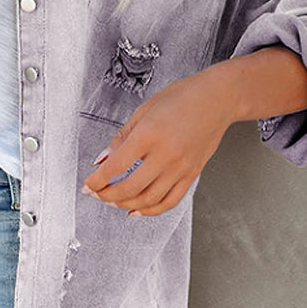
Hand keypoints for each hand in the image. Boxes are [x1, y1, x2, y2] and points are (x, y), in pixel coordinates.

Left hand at [81, 69, 235, 216]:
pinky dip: (152, 209)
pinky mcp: (192, 174)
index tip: (88, 184)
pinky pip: (170, 200)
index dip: (97, 180)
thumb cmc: (181, 98)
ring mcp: (181, 167)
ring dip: (126, 204)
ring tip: (113, 201)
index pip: (117, 166)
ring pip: (149, 199)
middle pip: (130, 187)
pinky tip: (137, 210)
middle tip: (96, 194)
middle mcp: (166, 155)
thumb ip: (122, 137)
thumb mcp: (144, 110)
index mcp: (149, 134)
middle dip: (107, 195)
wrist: (218, 98)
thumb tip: (102, 160)